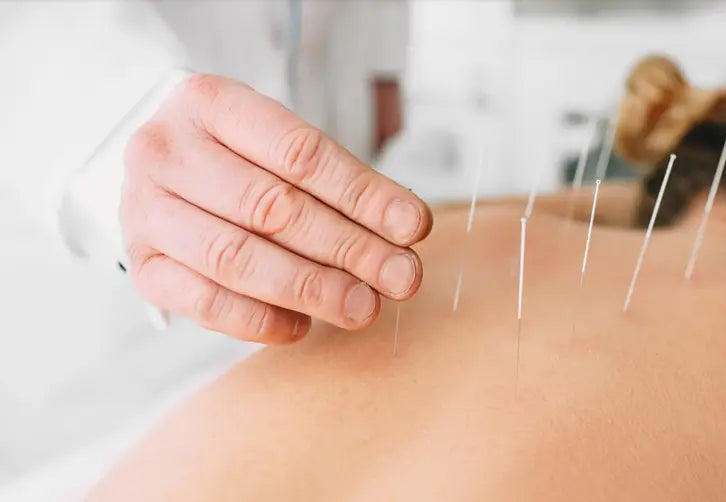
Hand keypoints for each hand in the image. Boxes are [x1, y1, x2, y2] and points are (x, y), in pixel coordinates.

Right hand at [121, 74, 431, 343]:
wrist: (162, 166)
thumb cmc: (238, 153)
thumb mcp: (279, 140)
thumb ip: (337, 181)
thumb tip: (404, 230)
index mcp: (209, 102)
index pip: (299, 153)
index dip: (362, 194)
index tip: (412, 227)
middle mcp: (166, 152)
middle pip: (272, 208)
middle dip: (348, 248)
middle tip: (401, 276)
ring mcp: (144, 210)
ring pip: (237, 259)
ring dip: (311, 289)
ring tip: (364, 306)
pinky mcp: (141, 265)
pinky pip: (203, 303)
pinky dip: (260, 320)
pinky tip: (303, 326)